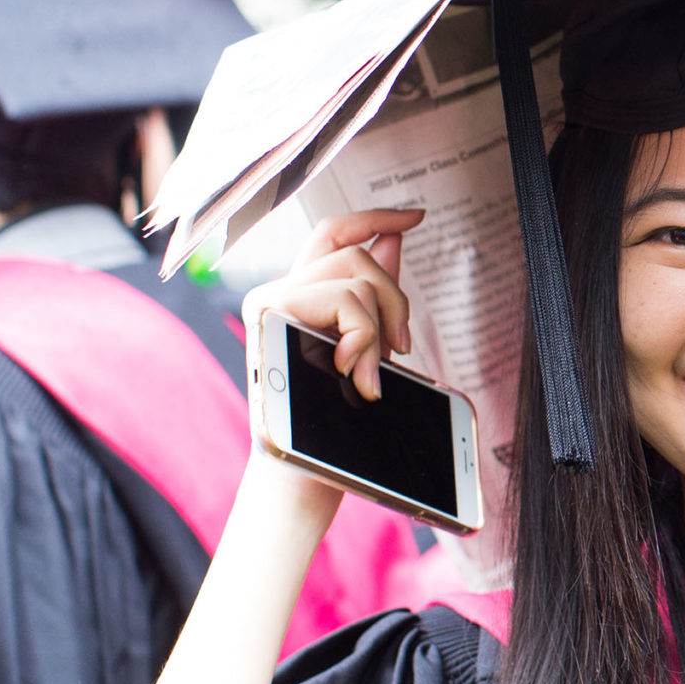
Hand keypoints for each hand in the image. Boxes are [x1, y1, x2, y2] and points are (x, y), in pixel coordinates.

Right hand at [243, 207, 421, 403]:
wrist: (303, 467)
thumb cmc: (336, 413)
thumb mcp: (367, 346)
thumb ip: (375, 295)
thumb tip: (393, 237)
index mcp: (301, 296)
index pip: (333, 233)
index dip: (374, 217)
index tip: (415, 216)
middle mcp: (278, 292)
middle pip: (355, 255)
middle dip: (394, 300)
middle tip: (399, 349)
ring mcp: (270, 302)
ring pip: (354, 281)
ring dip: (376, 332)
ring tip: (369, 375)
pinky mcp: (268, 315)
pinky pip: (343, 301)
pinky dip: (362, 335)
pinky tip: (352, 369)